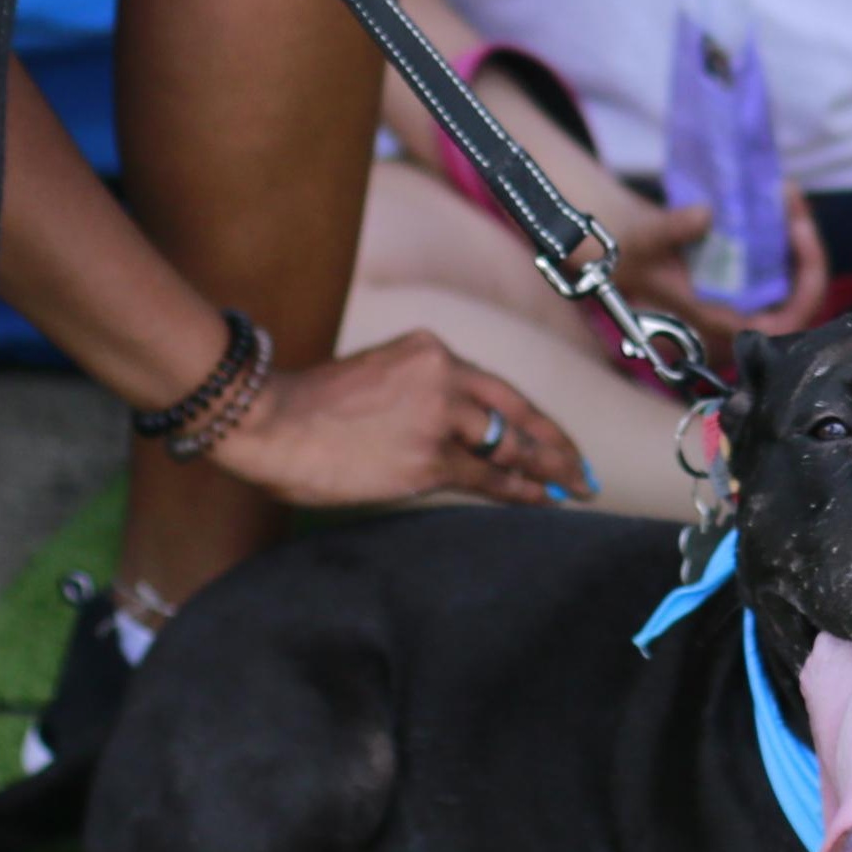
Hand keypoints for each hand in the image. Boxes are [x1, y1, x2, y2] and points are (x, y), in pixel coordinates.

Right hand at [205, 333, 583, 509]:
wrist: (269, 420)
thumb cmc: (309, 406)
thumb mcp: (377, 376)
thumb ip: (418, 392)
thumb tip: (452, 431)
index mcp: (430, 351)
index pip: (499, 389)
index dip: (535, 418)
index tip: (558, 438)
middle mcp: (444, 377)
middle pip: (517, 415)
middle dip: (554, 447)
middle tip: (581, 470)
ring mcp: (438, 418)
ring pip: (509, 447)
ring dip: (545, 472)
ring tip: (572, 489)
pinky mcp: (426, 459)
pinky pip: (484, 478)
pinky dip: (516, 490)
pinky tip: (537, 500)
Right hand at [597, 185, 835, 350]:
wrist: (631, 246)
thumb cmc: (634, 254)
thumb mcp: (643, 242)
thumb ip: (669, 231)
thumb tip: (704, 215)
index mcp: (721, 320)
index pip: (780, 326)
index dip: (803, 294)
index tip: (799, 244)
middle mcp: (743, 311)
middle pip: (800, 297)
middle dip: (807, 251)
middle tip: (793, 205)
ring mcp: (750, 291)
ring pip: (796, 273)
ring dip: (798, 231)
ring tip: (787, 191)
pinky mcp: (751, 271)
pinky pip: (784, 256)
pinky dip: (787, 225)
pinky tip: (780, 194)